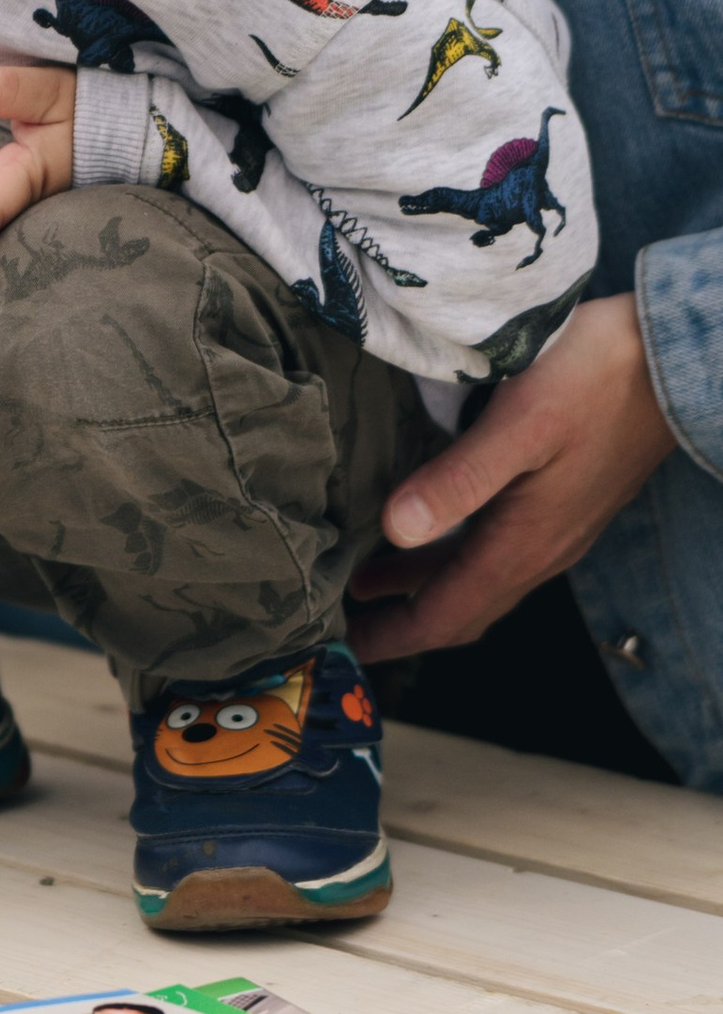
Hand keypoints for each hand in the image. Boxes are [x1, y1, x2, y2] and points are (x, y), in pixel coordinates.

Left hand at [349, 292, 675, 661]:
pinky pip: (497, 553)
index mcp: (523, 544)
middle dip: (401, 625)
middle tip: (345, 626)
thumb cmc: (595, 380)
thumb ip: (457, 480)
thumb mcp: (517, 425)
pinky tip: (429, 533)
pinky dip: (452, 559)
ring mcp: (555, 531)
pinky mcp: (561, 506)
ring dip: (422, 587)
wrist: (669, 363)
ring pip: (478, 580)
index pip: (446, 616)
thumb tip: (395, 531)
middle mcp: (540, 551)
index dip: (392, 638)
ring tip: (365, 582)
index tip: (344, 651)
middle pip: (461, 610)